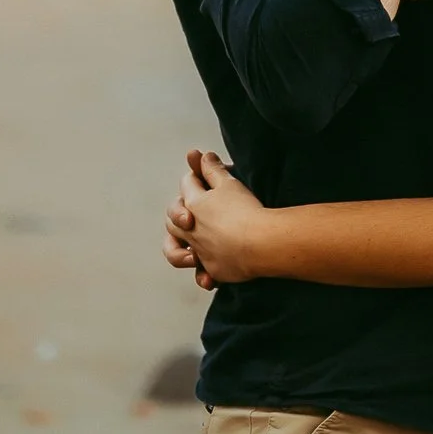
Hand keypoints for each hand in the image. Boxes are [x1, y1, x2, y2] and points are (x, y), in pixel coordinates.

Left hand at [163, 149, 267, 285]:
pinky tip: (207, 278)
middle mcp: (191, 229)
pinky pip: (201, 274)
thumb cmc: (246, 210)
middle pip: (173, 217)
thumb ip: (213, 170)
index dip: (195, 175)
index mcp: (194, 204)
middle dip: (179, 211)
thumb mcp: (229, 183)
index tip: (203, 168)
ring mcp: (200, 250)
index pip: (187, 184)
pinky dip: (202, 276)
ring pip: (174, 251)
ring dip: (177, 250)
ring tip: (188, 251)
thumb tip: (200, 155)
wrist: (259, 242)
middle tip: (191, 209)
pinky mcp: (212, 269)